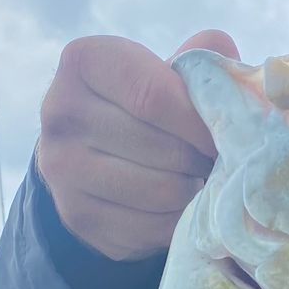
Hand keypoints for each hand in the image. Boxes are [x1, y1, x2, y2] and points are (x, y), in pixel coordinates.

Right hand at [37, 29, 239, 259]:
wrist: (89, 156)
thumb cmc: (140, 106)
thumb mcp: (165, 72)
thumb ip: (199, 62)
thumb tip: (228, 62)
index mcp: (84, 62)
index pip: (154, 96)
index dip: (201, 121)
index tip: (226, 134)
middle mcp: (60, 112)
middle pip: (163, 148)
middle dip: (202, 159)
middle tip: (217, 161)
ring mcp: (62, 169)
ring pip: (161, 191)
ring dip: (193, 191)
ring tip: (198, 179)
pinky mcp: (78, 216)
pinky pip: (152, 227)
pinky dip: (177, 221)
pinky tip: (178, 206)